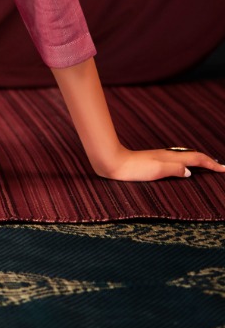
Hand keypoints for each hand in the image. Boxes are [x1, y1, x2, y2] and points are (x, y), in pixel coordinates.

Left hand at [94, 145, 224, 181]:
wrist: (113, 162)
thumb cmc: (133, 168)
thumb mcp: (156, 170)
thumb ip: (174, 169)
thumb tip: (190, 172)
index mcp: (170, 158)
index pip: (196, 159)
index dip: (211, 164)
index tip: (224, 169)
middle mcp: (167, 155)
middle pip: (192, 156)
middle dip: (207, 161)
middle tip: (219, 167)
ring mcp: (160, 157)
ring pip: (184, 157)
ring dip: (197, 161)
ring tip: (206, 166)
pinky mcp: (153, 160)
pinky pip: (177, 160)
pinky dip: (186, 162)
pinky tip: (182, 167)